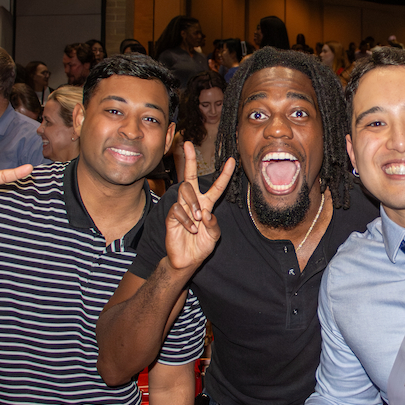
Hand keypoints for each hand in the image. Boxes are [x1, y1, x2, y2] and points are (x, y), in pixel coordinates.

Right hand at [164, 142, 235, 271]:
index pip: (217, 187)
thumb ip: (213, 224)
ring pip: (185, 190)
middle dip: (189, 159)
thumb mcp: (214, 236)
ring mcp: (182, 208)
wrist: (187, 260)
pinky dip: (187, 220)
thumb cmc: (201, 246)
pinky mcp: (172, 216)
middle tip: (187, 144)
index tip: (232, 160)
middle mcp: (194, 202)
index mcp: (207, 204)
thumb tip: (205, 213)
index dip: (224, 174)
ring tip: (198, 219)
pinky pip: (178, 209)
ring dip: (193, 204)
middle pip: (190, 176)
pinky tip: (191, 229)